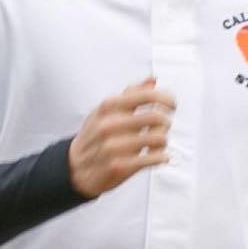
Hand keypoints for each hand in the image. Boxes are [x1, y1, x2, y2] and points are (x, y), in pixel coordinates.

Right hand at [68, 81, 173, 198]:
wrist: (75, 168)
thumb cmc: (94, 136)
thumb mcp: (106, 110)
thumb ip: (130, 95)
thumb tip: (152, 80)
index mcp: (108, 107)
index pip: (146, 95)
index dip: (166, 98)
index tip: (172, 104)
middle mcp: (110, 125)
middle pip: (157, 117)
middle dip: (166, 122)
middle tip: (164, 126)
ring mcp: (114, 147)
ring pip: (159, 138)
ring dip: (163, 141)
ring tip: (158, 143)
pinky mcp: (120, 167)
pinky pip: (154, 159)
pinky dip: (162, 157)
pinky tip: (158, 156)